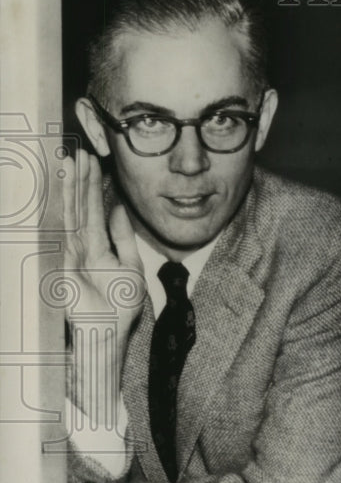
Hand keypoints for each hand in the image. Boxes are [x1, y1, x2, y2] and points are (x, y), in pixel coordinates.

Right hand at [62, 149, 144, 335]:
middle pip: (81, 205)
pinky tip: (67, 190)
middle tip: (79, 152)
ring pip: (73, 212)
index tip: (92, 161)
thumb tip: (119, 208)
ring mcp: (74, 251)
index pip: (95, 209)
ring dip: (73, 187)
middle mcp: (84, 244)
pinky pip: (69, 228)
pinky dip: (68, 208)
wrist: (109, 330)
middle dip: (80, 179)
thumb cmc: (120, 305)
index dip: (93, 185)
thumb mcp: (131, 265)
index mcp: (99, 245)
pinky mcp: (68, 260)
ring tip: (72, 162)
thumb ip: (123, 237)